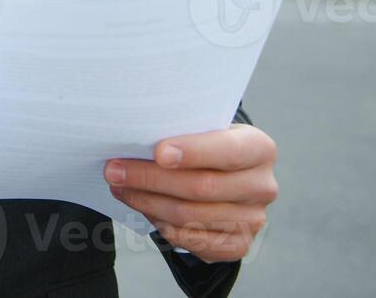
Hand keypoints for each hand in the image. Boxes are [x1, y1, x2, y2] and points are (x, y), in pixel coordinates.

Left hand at [104, 123, 276, 262]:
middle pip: (201, 187)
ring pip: (190, 215)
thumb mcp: (202, 130)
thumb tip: (132, 139)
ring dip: (147, 202)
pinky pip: (192, 240)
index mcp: (259, 148)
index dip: (193, 152)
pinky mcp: (239, 245)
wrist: (224, 176)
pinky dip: (162, 225)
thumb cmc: (205, 146)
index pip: (227, 151)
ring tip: (120, 188)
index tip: (158, 152)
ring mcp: (253, 219)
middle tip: (113, 171)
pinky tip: (144, 209)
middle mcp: (262, 185)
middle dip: (150, 178)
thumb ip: (180, 132)